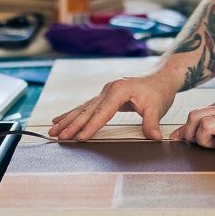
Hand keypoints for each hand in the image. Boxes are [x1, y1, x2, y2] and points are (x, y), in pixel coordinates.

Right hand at [48, 71, 177, 140]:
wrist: (161, 77)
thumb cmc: (159, 91)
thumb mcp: (158, 107)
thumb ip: (152, 123)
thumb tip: (155, 138)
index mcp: (119, 90)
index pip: (103, 112)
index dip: (91, 126)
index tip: (80, 138)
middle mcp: (109, 89)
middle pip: (87, 110)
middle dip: (71, 124)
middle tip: (58, 136)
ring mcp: (105, 91)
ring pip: (83, 108)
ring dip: (67, 119)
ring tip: (52, 130)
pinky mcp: (105, 96)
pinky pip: (86, 106)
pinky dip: (73, 114)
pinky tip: (60, 119)